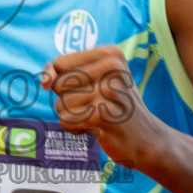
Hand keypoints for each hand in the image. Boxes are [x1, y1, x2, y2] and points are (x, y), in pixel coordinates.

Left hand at [40, 45, 164, 167]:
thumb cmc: (113, 107)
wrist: (147, 139)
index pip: (59, 63)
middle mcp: (112, 67)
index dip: (62, 81)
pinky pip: (65, 120)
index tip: (85, 91)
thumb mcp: (91, 80)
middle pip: (58, 84)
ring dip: (73, 116)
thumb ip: (60, 72)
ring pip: (59, 105)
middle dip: (69, 101)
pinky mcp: (103, 114)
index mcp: (110, 53)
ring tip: (97, 117)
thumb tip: (45, 81)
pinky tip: (96, 129)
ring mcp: (109, 90)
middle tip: (96, 106)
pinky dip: (75, 128)